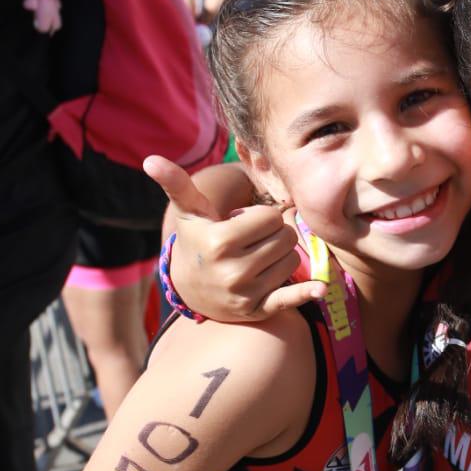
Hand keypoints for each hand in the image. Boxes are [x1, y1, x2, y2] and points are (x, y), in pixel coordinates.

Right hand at [143, 157, 325, 321]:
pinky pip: (290, 299)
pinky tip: (319, 288)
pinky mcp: (257, 311)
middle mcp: (233, 271)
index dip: (263, 216)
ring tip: (257, 257)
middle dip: (274, 234)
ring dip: (281, 255)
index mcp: (219, 241)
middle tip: (253, 241)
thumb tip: (152, 160)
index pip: (271, 217)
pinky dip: (306, 292)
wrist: (190, 286)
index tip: (245, 224)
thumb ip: (176, 184)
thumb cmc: (196, 239)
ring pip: (292, 260)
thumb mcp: (189, 211)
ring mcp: (246, 294)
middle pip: (286, 238)